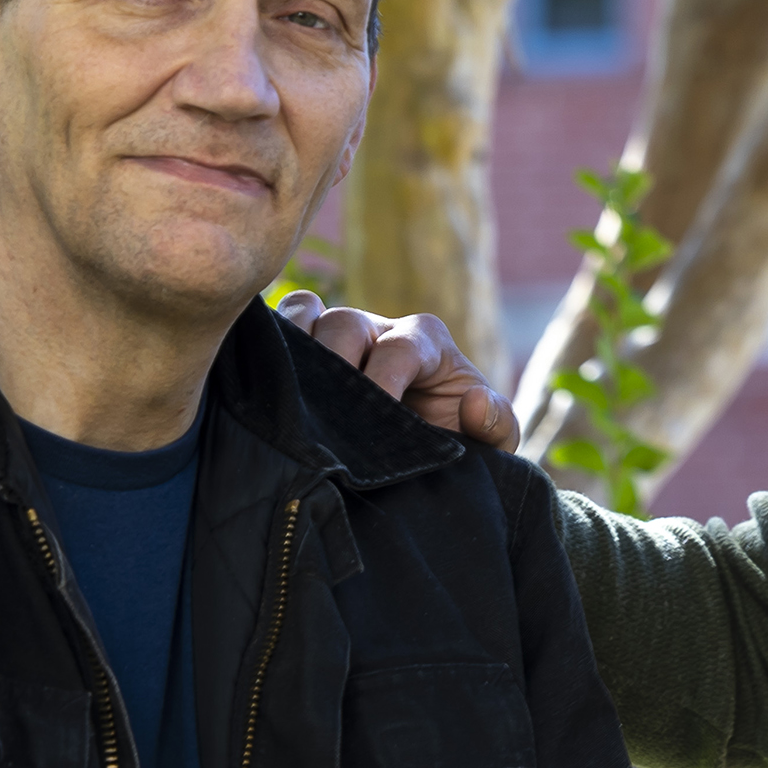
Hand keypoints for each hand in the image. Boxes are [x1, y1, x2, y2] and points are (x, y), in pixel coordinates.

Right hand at [275, 292, 522, 452]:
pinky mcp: (309, 343)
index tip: (376, 424)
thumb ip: (498, 424)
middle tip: (327, 418)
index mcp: (426, 340)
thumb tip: (476, 402)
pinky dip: (272, 339)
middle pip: (346, 325)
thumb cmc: (457, 438)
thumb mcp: (492, 440)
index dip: (383, 384)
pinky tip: (269, 383)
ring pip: (309, 316)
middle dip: (335, 368)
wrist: (422, 452)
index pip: (397, 349)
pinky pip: (284, 318)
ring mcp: (340, 330)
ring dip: (296, 350)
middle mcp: (381, 327)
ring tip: (295, 399)